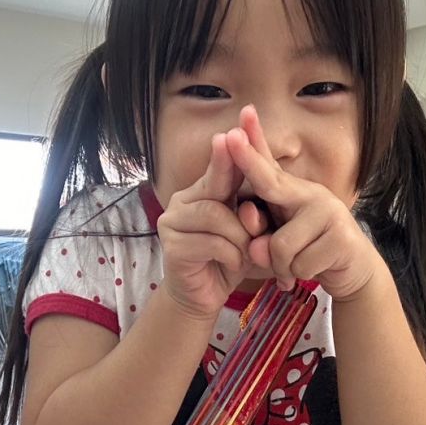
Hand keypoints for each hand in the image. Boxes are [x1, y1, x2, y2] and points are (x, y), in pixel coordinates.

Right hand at [157, 132, 255, 318]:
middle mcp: (182, 201)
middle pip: (215, 185)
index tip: (238, 127)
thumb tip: (254, 206)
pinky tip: (232, 265)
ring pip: (216, 215)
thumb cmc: (228, 260)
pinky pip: (213, 242)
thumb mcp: (246, 231)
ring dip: (240, 237)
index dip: (230, 151)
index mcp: (201, 191)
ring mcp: (172, 221)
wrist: (203, 297)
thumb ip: (250, 212)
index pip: (220, 168)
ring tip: (245, 253)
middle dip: (242, 198)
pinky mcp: (171, 245)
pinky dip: (231, 255)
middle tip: (255, 197)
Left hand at [226, 105, 381, 300]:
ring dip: (280, 267)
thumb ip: (260, 239)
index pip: (267, 167)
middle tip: (230, 136)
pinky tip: (310, 271)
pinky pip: (299, 264)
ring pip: (279, 246)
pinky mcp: (341, 239)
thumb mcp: (279, 243)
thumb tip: (255, 248)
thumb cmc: (309, 253)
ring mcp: (329, 213)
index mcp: (292, 192)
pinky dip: (297, 275)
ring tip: (293, 267)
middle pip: (270, 182)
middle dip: (248, 161)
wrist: (354, 271)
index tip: (241, 117)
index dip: (252, 143)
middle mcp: (311, 194)